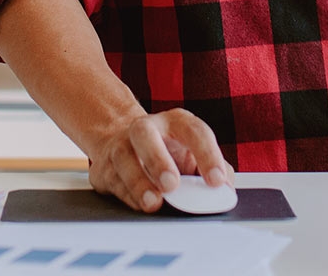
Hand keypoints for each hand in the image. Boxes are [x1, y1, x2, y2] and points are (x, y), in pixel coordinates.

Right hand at [87, 109, 233, 212]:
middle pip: (144, 133)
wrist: (122, 142)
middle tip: (172, 184)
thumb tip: (225, 192)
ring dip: (138, 183)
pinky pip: (113, 181)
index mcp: (175, 122)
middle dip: (158, 159)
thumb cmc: (168, 151)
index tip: (216, 181)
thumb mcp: (195, 154)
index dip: (208, 155)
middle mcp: (144, 128)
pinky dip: (127, 196)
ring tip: (153, 203)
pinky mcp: (102, 167)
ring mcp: (119, 145)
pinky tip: (139, 205)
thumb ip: (216, 169)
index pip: (194, 131)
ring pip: (123, 158)